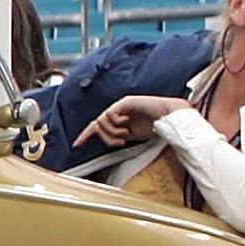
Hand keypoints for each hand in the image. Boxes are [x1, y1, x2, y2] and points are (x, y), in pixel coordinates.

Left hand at [76, 93, 190, 148]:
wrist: (168, 117)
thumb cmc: (153, 126)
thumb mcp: (132, 136)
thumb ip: (117, 136)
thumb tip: (106, 141)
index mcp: (117, 118)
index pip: (96, 126)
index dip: (86, 134)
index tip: (76, 144)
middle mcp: (116, 110)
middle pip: (97, 125)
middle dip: (106, 137)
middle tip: (121, 141)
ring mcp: (120, 105)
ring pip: (102, 121)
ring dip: (113, 132)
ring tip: (126, 134)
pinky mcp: (125, 102)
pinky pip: (110, 114)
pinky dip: (116, 123)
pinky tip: (127, 125)